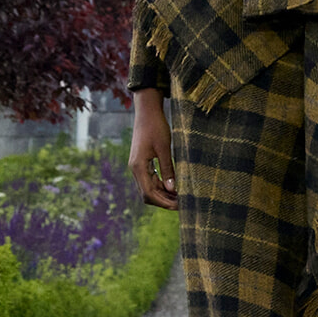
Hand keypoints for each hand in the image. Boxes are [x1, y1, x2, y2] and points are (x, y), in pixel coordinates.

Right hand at [128, 89, 178, 208]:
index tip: (178, 205)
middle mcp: (135, 169)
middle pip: (147, 194)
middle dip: (164, 200)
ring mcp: (137, 166)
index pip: (148, 193)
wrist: (147, 111)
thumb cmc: (156, 126)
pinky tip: (174, 186)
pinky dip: (161, 185)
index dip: (163, 202)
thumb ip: (168, 169)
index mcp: (138, 167)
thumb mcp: (165, 148)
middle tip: (182, 203)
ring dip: (163, 194)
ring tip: (181, 196)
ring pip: (149, 187)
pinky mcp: (142, 162)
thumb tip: (173, 189)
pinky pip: (150, 179)